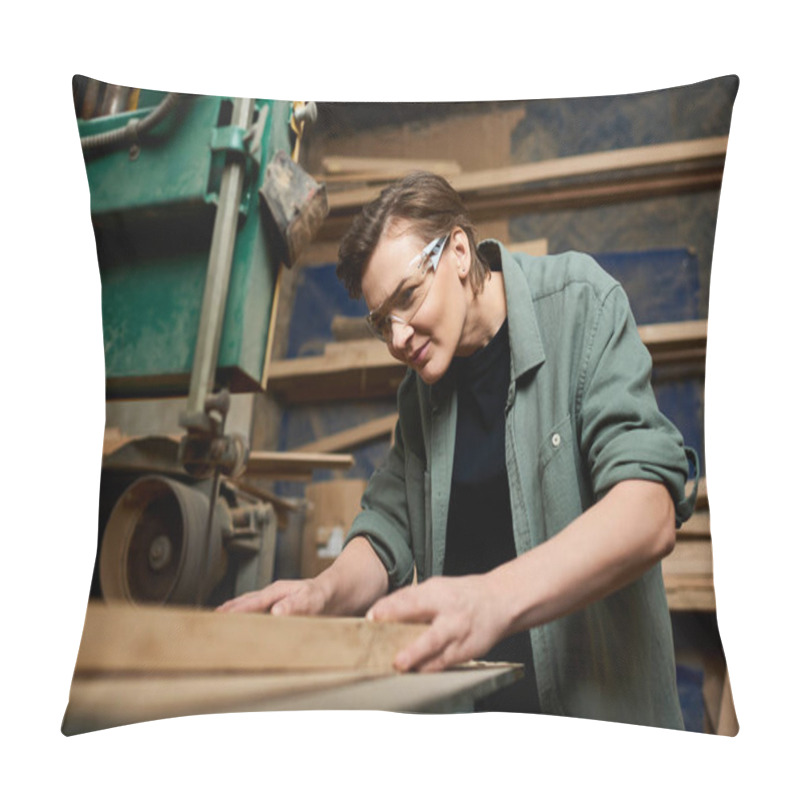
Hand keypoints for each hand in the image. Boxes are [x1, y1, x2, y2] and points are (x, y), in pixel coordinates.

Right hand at [216, 578, 326, 615]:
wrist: (335, 593)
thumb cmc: (322, 595)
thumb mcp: (311, 599)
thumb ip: (295, 605)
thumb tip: (276, 612)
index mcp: (277, 591)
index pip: (252, 602)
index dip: (236, 610)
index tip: (221, 616)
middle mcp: (272, 595)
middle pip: (245, 601)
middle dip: (228, 609)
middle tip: (210, 620)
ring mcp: (273, 600)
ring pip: (249, 604)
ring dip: (234, 611)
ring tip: (219, 620)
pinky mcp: (278, 608)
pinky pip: (257, 611)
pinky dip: (245, 615)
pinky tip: (242, 624)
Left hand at [366, 574, 508, 672]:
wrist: (499, 601)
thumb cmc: (462, 594)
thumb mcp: (436, 586)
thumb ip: (411, 598)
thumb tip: (381, 610)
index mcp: (439, 595)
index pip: (412, 601)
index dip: (391, 609)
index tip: (373, 618)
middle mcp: (451, 616)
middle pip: (431, 635)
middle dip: (413, 649)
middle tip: (396, 660)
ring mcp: (460, 636)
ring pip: (439, 655)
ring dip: (420, 664)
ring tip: (402, 669)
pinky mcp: (467, 652)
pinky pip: (446, 664)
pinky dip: (430, 669)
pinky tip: (416, 673)